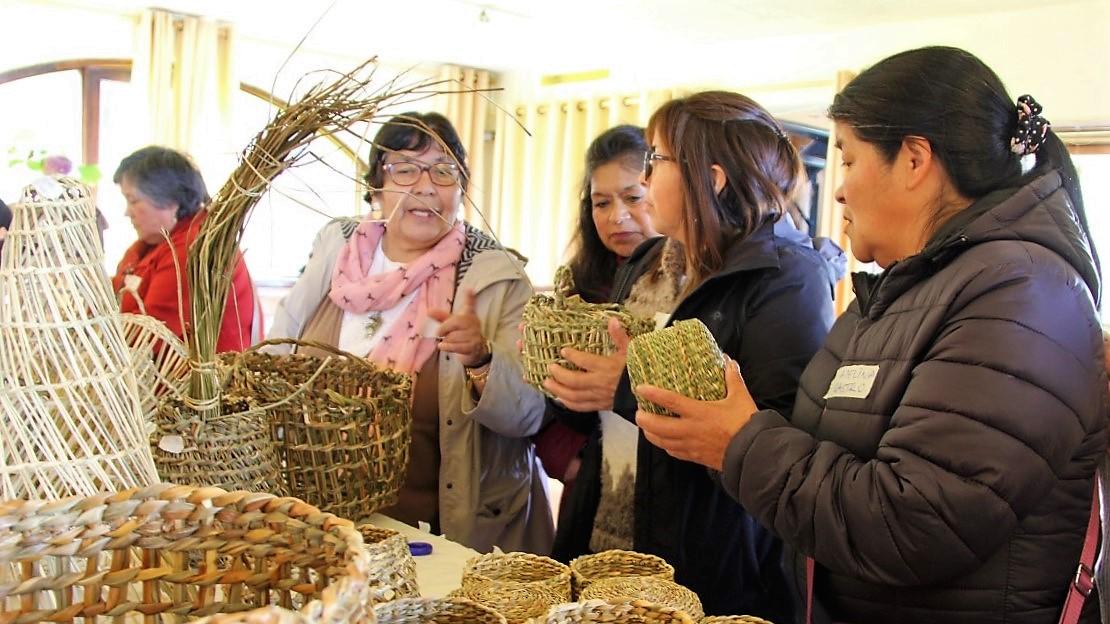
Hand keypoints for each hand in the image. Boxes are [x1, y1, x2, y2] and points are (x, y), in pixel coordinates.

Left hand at [428, 289, 488, 367]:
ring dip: (446, 340)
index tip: (469, 289)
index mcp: (468, 315)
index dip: (469, 297)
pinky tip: (442, 346)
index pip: (470, 305)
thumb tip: (428, 311)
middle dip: (444, 328)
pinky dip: (447, 347)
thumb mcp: (450, 323)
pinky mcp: (473, 346)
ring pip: (454, 336)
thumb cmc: (460, 334)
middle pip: (456, 322)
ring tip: (447, 341)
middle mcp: (473, 323)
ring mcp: (475, 335)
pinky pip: (456, 346)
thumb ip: (441, 317)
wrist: (474, 350)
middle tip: (439, 333)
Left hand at [543, 318, 629, 411]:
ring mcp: (599, 397)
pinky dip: (569, 404)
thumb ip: (620, 336)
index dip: (572, 356)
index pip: (585, 362)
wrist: (648, 393)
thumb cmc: (638, 370)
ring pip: (574, 396)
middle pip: (574, 381)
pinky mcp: (600, 406)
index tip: (563, 351)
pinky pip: (581, 407)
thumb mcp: (631, 350)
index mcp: (607, 368)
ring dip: (558, 390)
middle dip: (559, 375)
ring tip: (547, 383)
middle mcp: (600, 383)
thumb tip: (613, 320)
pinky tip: (560, 399)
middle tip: (549, 367)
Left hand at [634, 358, 755, 470]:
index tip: (641, 388)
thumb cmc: (746, 424)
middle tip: (638, 412)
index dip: (653, 394)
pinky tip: (664, 442)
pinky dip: (665, 446)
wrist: (754, 453)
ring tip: (645, 427)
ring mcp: (691, 445)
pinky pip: (674, 452)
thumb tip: (727, 360)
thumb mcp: (740, 396)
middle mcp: (690, 430)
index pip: (670, 402)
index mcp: (699, 412)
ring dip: (650, 434)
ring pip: (662, 442)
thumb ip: (732, 377)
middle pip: (658, 426)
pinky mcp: (695, 457)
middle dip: (643, 419)